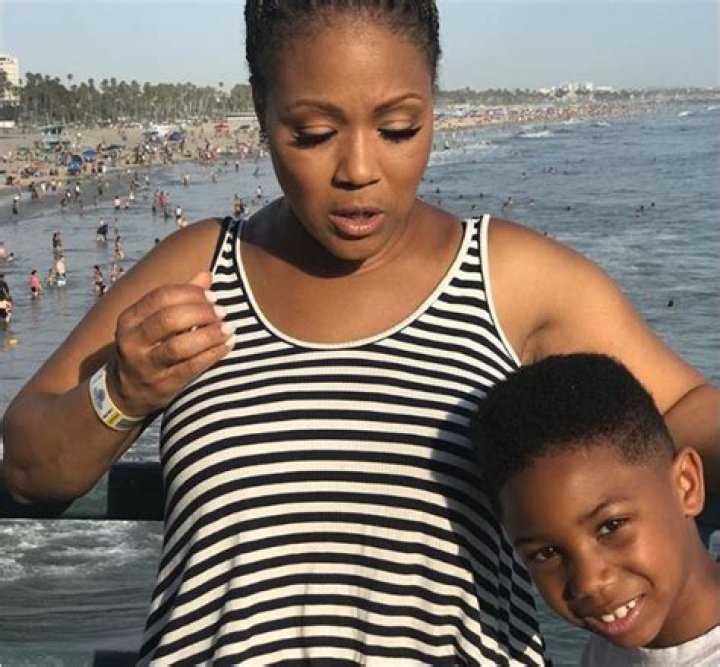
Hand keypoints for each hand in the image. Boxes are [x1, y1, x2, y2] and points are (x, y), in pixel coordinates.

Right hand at [108, 271, 232, 416]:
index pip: (161, 296)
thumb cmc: (149, 346)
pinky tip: (227, 345)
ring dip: (209, 334)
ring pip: (179, 346)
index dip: (191, 293)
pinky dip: (212, 354)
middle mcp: (133, 341)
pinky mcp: (162, 385)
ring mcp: (145, 365)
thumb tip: (207, 276)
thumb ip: (180, 298)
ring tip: (229, 328)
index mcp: (130, 318)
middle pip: (169, 319)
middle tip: (222, 312)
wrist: (126, 391)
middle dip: (201, 312)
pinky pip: (190, 368)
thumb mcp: (155, 320)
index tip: (213, 296)